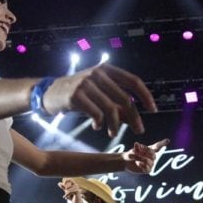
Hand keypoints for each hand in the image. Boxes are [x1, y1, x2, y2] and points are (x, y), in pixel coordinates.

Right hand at [42, 64, 157, 136]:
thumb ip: (116, 102)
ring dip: (115, 125)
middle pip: (124, 98)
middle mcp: (97, 73)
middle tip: (139, 130)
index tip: (153, 110)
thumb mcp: (98, 93)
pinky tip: (98, 127)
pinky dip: (100, 123)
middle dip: (134, 117)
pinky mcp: (75, 96)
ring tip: (113, 133)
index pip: (133, 81)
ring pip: (111, 109)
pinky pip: (96, 114)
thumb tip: (134, 117)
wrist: (49, 93)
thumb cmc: (78, 94)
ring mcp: (86, 84)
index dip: (146, 95)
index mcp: (106, 69)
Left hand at [58, 178, 84, 202]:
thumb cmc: (72, 197)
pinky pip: (70, 191)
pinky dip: (67, 195)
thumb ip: (63, 187)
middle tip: (65, 193)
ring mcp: (77, 188)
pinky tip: (65, 197)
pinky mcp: (77, 191)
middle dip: (65, 189)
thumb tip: (59, 183)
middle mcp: (76, 185)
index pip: (70, 179)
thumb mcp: (67, 192)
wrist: (77, 202)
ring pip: (68, 189)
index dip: (66, 181)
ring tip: (66, 196)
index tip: (63, 185)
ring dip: (66, 193)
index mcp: (73, 184)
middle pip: (68, 184)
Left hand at [123, 138, 169, 173]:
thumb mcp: (133, 150)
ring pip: (149, 161)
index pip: (157, 146)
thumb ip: (136, 148)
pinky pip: (147, 168)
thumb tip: (137, 144)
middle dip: (145, 152)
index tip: (168, 140)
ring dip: (140, 158)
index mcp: (150, 150)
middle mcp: (152, 157)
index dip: (162, 143)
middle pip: (153, 154)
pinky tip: (137, 163)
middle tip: (136, 151)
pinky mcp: (148, 170)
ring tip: (134, 157)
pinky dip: (142, 165)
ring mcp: (151, 164)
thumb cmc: (131, 154)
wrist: (126, 162)